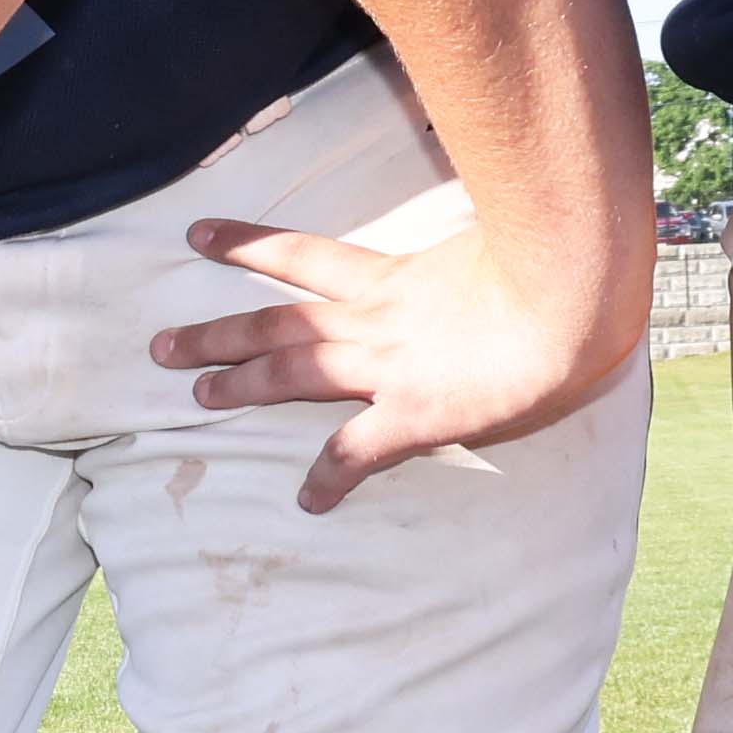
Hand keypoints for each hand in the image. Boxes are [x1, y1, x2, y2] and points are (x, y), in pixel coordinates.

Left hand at [154, 210, 637, 513]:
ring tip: (195, 397)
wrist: (572, 300)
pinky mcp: (413, 416)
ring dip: (239, 387)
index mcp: (393, 279)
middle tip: (160, 347)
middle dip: (214, 335)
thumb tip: (482, 232)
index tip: (196, 236)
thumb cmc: (552, 262)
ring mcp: (387, 369)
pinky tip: (308, 501)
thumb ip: (468, 243)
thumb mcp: (496, 237)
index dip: (246, 244)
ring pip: (292, 375)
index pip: (303, 254)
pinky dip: (328, 478)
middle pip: (276, 324)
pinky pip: (356, 452)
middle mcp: (375, 322)